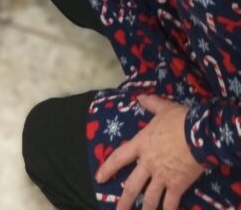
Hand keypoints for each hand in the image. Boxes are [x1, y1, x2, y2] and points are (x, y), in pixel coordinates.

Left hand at [95, 94, 203, 209]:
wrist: (198, 133)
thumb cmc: (179, 119)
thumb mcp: (163, 108)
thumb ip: (151, 103)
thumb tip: (140, 97)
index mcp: (141, 144)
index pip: (119, 157)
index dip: (108, 168)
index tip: (99, 178)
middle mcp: (148, 163)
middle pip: (132, 186)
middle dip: (124, 201)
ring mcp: (161, 176)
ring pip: (150, 198)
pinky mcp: (177, 185)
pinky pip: (170, 202)